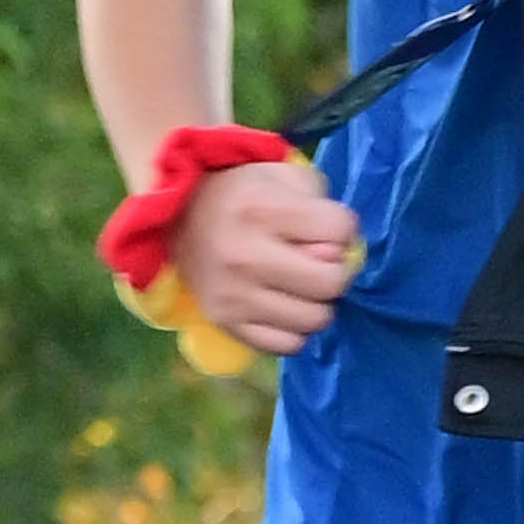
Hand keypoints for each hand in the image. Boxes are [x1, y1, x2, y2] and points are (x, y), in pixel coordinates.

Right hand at [172, 153, 362, 356]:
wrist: (182, 215)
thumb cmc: (247, 194)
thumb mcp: (288, 178)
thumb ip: (323, 210)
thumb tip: (337, 258)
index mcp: (261, 210)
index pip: (339, 230)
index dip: (341, 228)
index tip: (323, 226)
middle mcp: (243, 256)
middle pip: (331, 283)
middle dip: (335, 270)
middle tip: (316, 262)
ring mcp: (232, 295)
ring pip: (314, 319)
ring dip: (316, 303)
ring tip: (297, 284)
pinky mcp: (224, 322)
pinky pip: (288, 344)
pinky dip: (294, 328)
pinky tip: (282, 306)